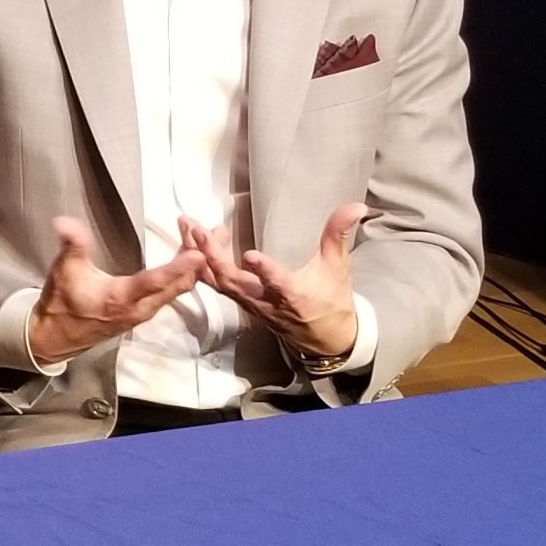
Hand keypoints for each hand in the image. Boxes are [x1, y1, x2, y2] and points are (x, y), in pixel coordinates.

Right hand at [25, 215, 206, 365]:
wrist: (56, 337)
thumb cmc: (61, 304)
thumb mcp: (64, 272)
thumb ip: (71, 246)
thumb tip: (65, 222)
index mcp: (121, 298)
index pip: (155, 281)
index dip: (178, 267)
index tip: (199, 253)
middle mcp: (139, 308)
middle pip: (177, 286)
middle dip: (198, 262)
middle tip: (216, 235)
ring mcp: (143, 312)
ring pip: (178, 291)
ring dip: (194, 269)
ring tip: (211, 243)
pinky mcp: (143, 312)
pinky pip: (171, 293)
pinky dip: (184, 276)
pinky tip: (192, 261)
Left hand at [178, 204, 365, 360]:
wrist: (325, 339)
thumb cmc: (333, 300)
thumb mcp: (338, 267)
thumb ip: (339, 234)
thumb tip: (357, 205)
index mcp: (293, 294)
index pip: (277, 282)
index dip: (263, 271)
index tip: (249, 255)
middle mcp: (266, 301)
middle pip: (234, 282)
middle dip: (212, 256)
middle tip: (197, 229)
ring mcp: (250, 304)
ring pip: (219, 282)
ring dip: (201, 256)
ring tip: (187, 227)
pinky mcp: (242, 303)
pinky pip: (217, 285)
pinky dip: (203, 265)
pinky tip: (193, 243)